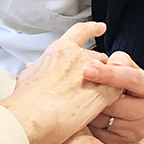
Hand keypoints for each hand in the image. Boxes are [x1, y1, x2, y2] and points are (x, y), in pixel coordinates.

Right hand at [0, 22, 120, 143]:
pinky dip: (111, 97)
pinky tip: (101, 107)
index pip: (81, 31)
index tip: (100, 28)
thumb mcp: (27, 76)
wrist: (35, 115)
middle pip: (98, 57)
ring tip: (91, 101)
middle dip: (97, 69)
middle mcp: (80, 56)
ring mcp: (94, 72)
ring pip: (109, 74)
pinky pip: (115, 90)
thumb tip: (34, 69)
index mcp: (61, 50)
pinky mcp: (105, 91)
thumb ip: (36, 69)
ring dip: (104, 84)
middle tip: (89, 85)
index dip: (92, 28)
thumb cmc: (28, 99)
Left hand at [84, 52, 143, 143]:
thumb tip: (107, 64)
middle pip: (114, 103)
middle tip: (80, 86)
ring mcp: (139, 132)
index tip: (86, 70)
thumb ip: (118, 60)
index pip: (132, 79)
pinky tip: (89, 115)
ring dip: (89, 110)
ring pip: (103, 120)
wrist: (140, 110)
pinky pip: (99, 133)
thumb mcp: (128, 67)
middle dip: (94, 95)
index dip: (108, 74)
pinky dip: (90, 124)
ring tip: (85, 101)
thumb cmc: (129, 83)